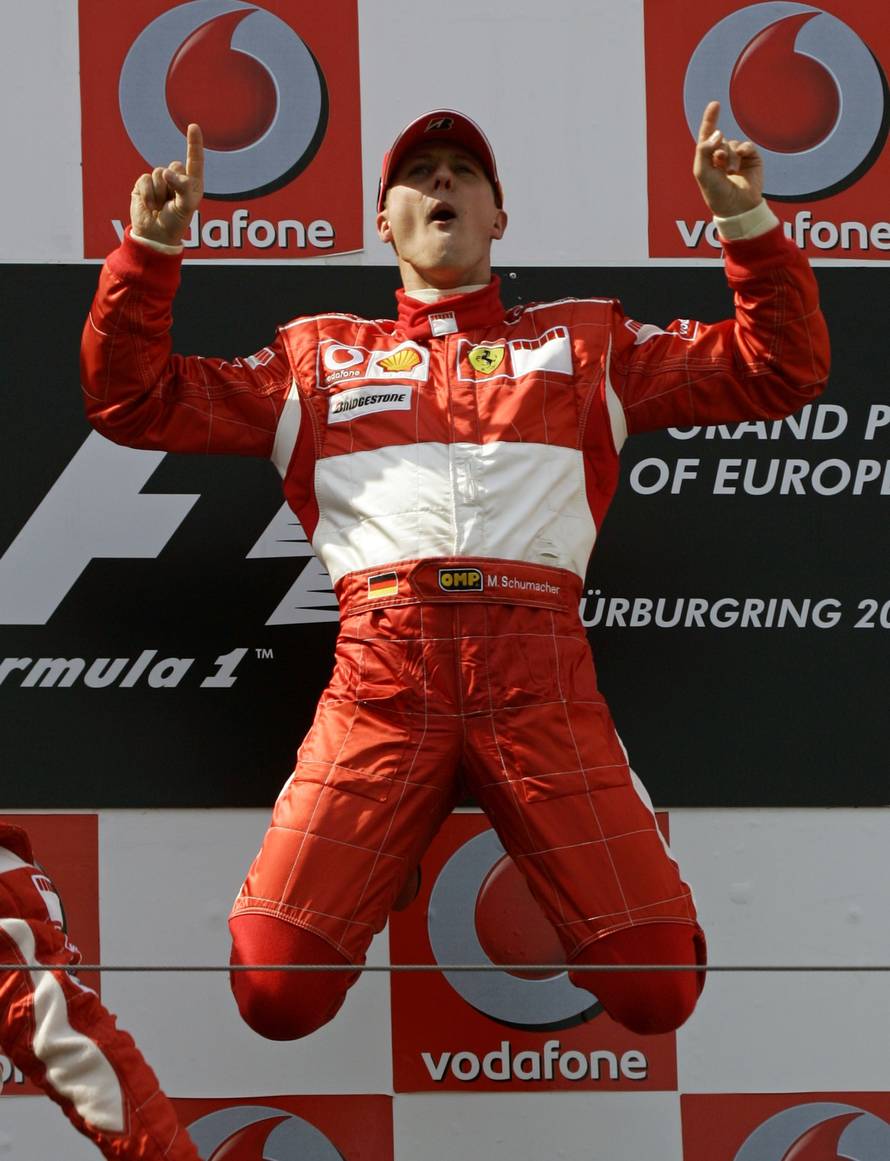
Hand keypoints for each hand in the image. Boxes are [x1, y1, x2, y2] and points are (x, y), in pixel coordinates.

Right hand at [129, 123, 203, 245]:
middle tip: (171, 203)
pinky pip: (145, 179)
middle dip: (172, 185)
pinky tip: (150, 206)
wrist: (154, 235)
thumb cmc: (175, 222)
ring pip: (159, 173)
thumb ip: (181, 188)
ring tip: (160, 207)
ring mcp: (160, 181)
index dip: (194, 143)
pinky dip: (148, 195)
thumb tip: (166, 172)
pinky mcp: (144, 183)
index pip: (194, 160)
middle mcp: (177, 179)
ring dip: (159, 193)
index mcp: (192, 184)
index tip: (193, 126)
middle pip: (174, 167)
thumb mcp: (185, 207)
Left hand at [693, 101, 762, 217]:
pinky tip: (741, 160)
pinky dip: (743, 150)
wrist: (737, 207)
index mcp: (708, 159)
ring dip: (730, 157)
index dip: (710, 119)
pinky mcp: (751, 158)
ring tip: (730, 172)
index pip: (708, 135)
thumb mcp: (702, 173)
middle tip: (718, 164)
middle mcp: (722, 155)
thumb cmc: (716, 193)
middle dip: (718, 150)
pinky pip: (746, 145)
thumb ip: (704, 151)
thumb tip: (718, 132)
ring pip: (732, 144)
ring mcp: (737, 157)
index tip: (715, 104)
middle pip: (719, 139)